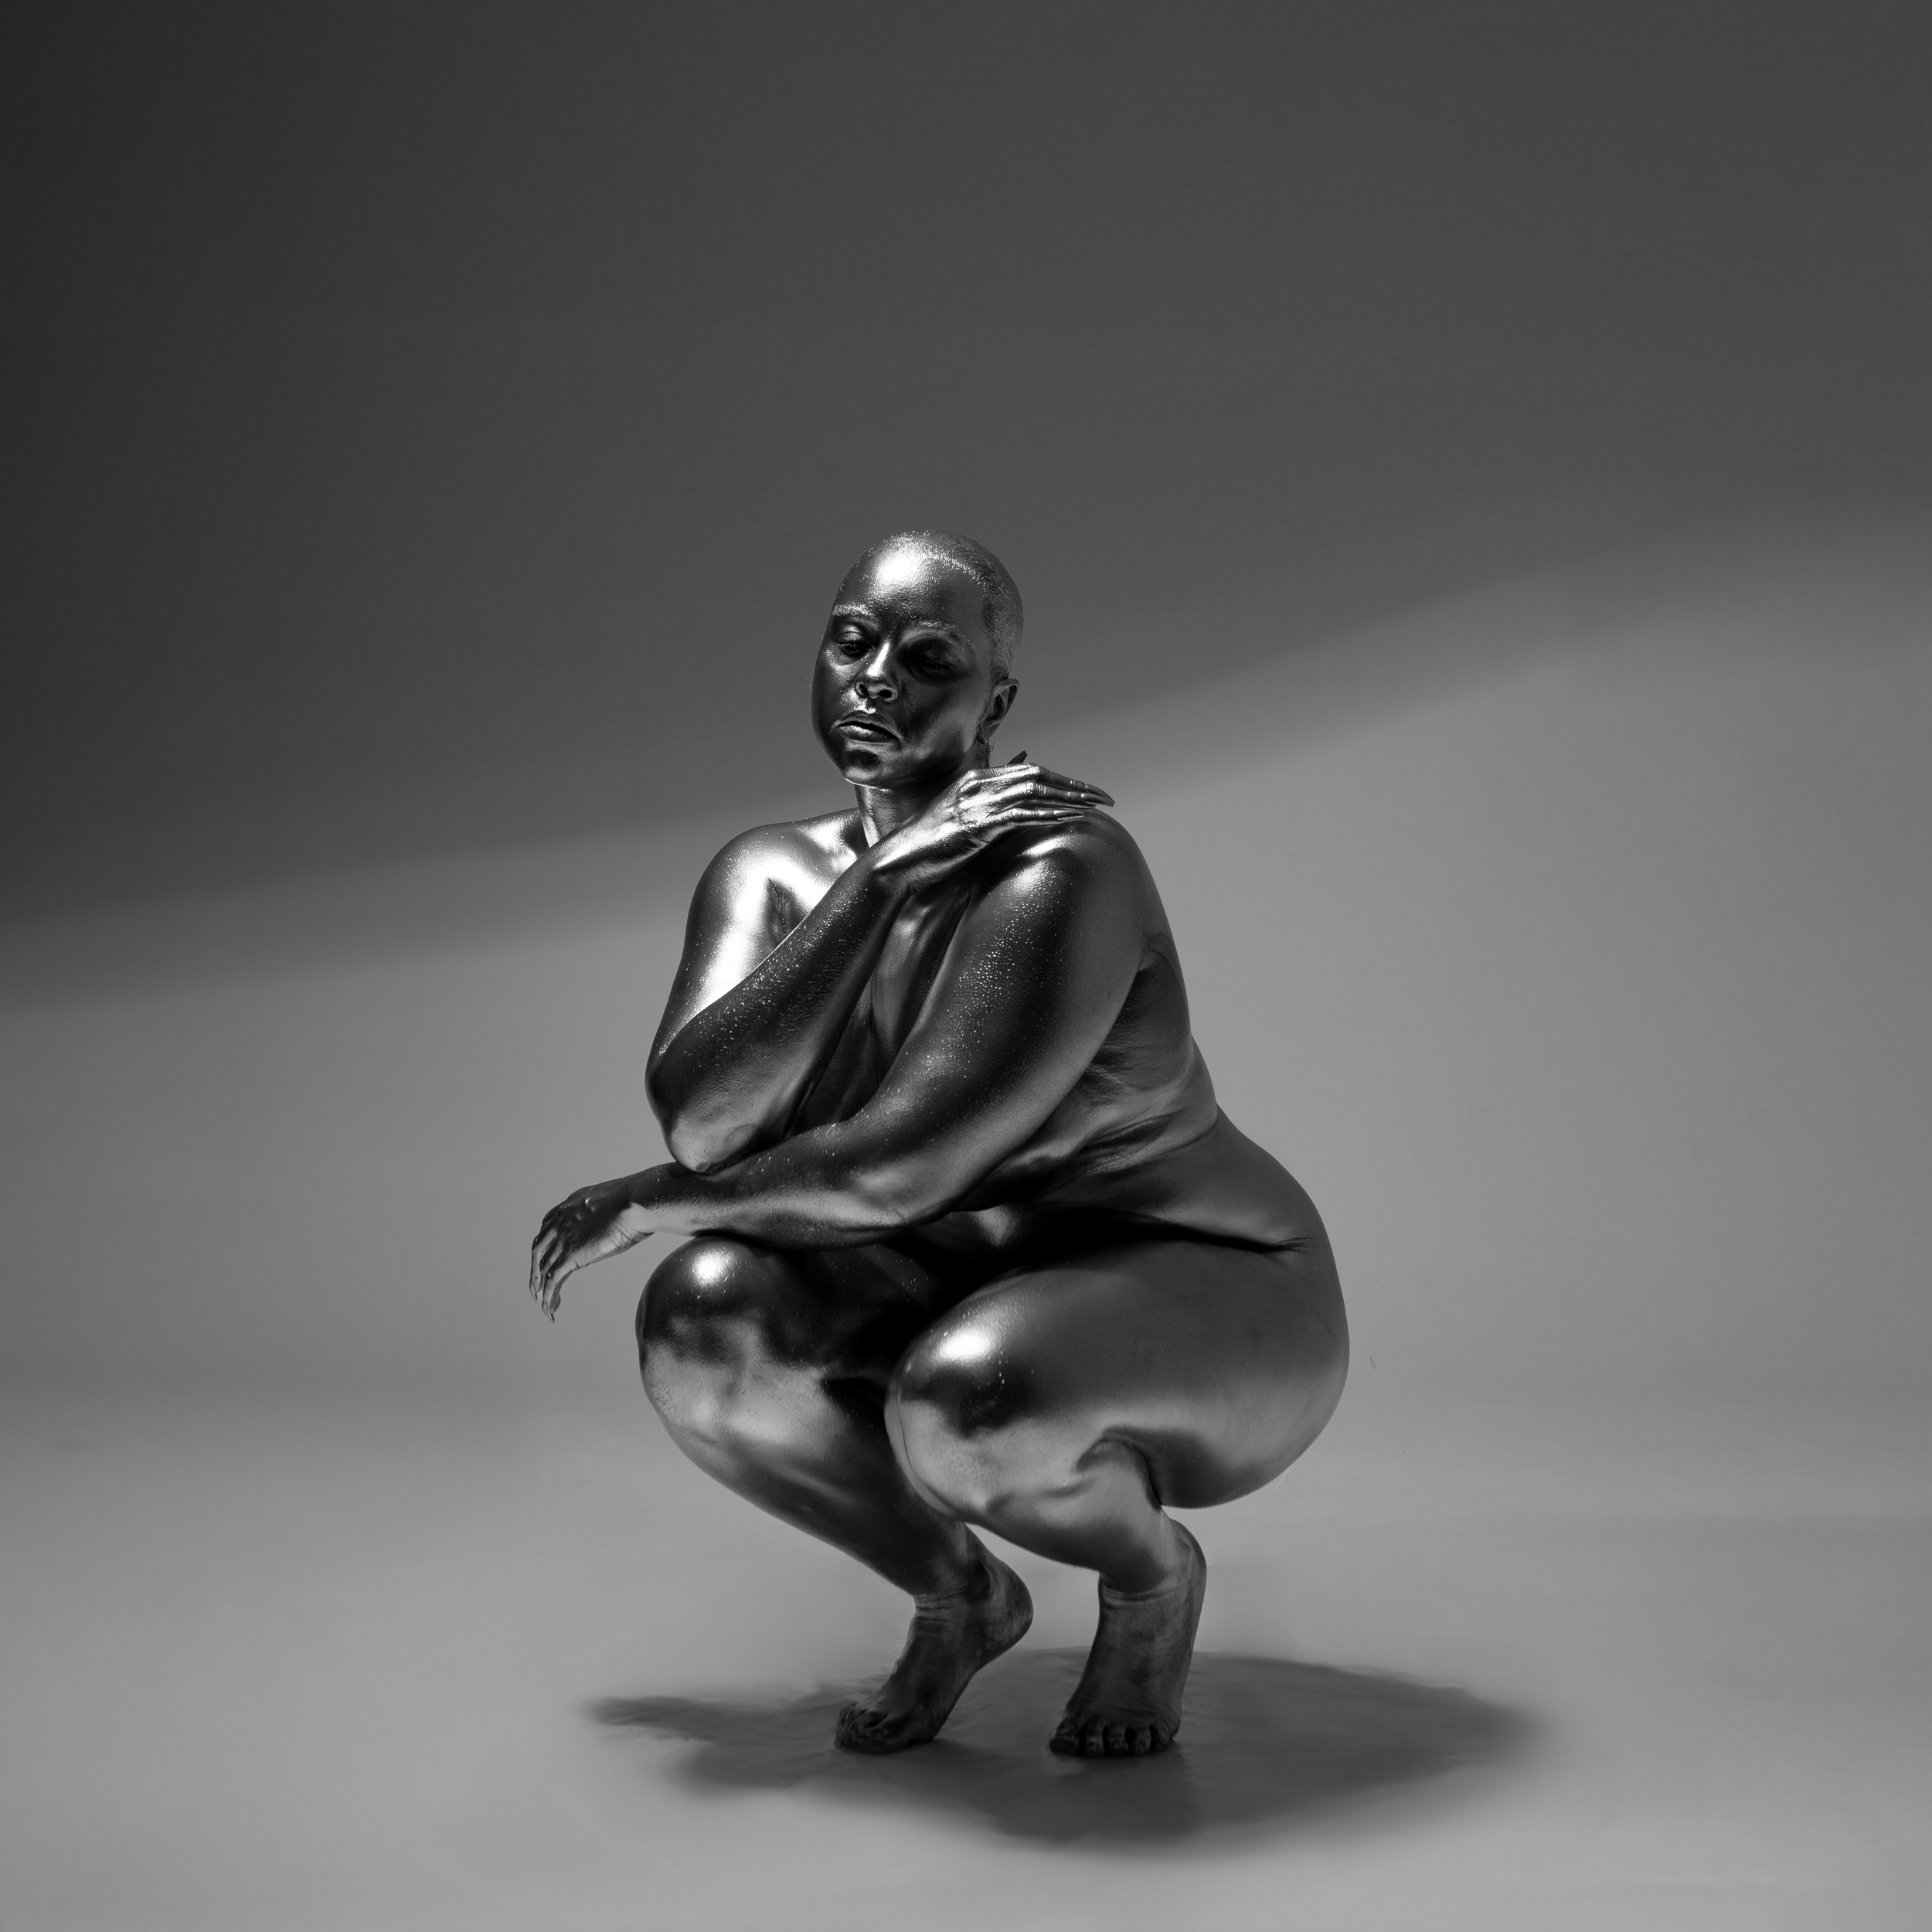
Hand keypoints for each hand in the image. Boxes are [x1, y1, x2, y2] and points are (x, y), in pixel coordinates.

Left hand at [528, 1175, 653, 1318]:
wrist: (636, 1202)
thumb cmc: (635, 1202)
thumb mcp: (611, 1205)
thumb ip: (603, 1215)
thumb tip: (612, 1223)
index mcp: (568, 1207)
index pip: (546, 1231)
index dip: (545, 1250)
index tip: (547, 1262)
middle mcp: (559, 1222)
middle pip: (538, 1252)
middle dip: (536, 1272)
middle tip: (538, 1288)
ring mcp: (562, 1239)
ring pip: (541, 1269)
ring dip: (540, 1290)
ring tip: (544, 1305)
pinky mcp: (570, 1256)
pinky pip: (552, 1281)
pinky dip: (549, 1298)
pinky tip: (551, 1310)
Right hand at [872, 754, 1113, 890]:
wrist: (897, 863)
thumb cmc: (928, 845)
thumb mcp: (960, 816)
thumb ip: (987, 802)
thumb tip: (1011, 792)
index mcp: (975, 778)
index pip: (1030, 771)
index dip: (1063, 779)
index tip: (1087, 792)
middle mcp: (977, 784)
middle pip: (1038, 776)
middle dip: (1075, 785)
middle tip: (1104, 798)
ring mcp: (976, 802)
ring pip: (1034, 791)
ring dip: (1070, 798)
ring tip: (1096, 807)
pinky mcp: (976, 825)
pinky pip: (1021, 815)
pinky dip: (1049, 814)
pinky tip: (1070, 819)